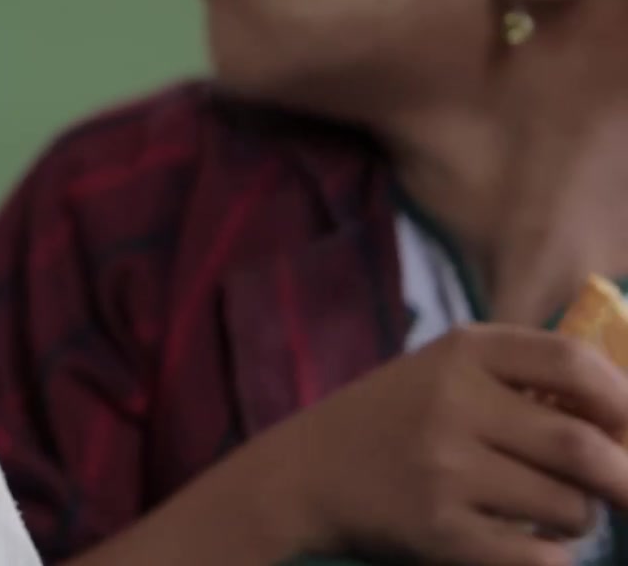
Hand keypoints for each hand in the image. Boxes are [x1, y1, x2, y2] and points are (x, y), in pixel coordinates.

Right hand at [264, 324, 627, 565]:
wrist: (302, 474)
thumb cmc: (394, 422)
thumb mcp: (445, 373)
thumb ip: (525, 380)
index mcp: (461, 352)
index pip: (574, 362)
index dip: (625, 398)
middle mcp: (451, 404)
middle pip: (584, 447)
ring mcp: (443, 470)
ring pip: (569, 508)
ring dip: (582, 519)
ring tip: (551, 513)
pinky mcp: (439, 532)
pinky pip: (541, 558)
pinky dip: (555, 558)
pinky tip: (529, 544)